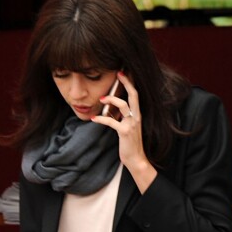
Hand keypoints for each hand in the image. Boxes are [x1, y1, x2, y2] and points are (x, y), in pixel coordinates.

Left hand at [91, 71, 156, 193]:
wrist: (136, 159)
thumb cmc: (131, 143)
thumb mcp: (129, 127)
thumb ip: (124, 117)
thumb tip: (112, 108)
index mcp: (138, 114)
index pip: (136, 95)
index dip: (130, 83)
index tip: (123, 73)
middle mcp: (137, 117)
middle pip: (133, 95)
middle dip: (126, 83)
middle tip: (118, 73)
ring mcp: (132, 124)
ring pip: (123, 105)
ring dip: (111, 99)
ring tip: (101, 99)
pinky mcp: (125, 132)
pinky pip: (112, 122)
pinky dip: (101, 119)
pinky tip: (93, 119)